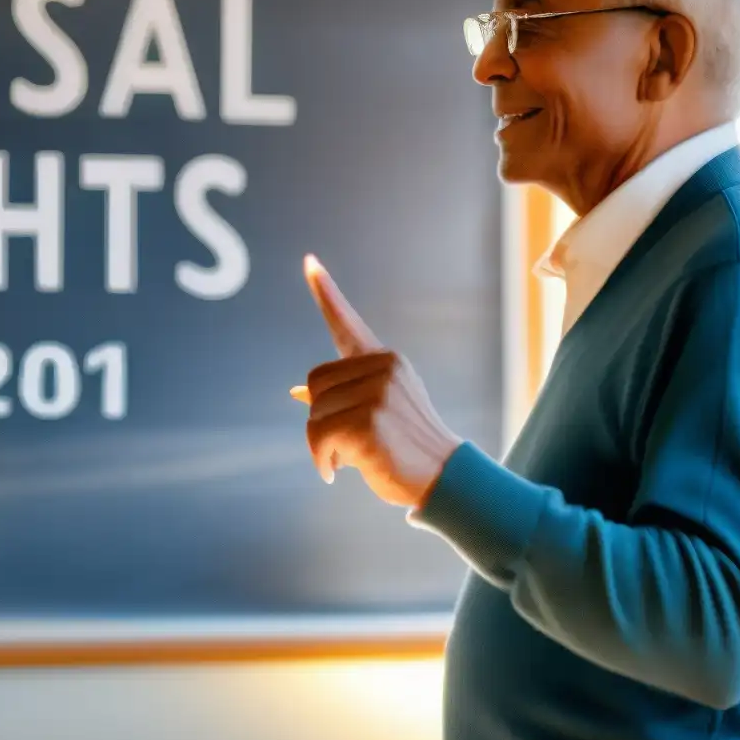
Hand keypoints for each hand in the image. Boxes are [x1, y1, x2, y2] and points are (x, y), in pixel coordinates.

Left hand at [291, 255, 461, 507]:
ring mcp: (377, 394)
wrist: (444, 477)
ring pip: (313, 413)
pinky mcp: (368, 422)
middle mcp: (383, 368)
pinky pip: (318, 438)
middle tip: (348, 441)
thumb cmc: (407, 447)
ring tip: (352, 456)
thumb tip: (295, 391)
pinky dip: (321, 460)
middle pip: (315, 383)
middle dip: (321, 416)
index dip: (325, 293)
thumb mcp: (379, 412)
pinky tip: (338, 470)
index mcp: (386, 361)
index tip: (308, 262)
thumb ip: (343, 395)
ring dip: (322, 444)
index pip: (347, 324)